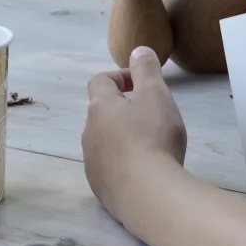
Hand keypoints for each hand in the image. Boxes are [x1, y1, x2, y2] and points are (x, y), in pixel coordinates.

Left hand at [83, 46, 186, 217]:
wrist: (147, 194)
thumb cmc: (153, 138)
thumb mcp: (156, 96)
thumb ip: (147, 70)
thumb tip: (138, 50)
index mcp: (100, 108)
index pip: (100, 81)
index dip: (121, 77)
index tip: (142, 83)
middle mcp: (88, 134)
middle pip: (101, 114)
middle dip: (123, 110)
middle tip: (152, 116)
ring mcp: (92, 164)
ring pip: (104, 143)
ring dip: (123, 139)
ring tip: (151, 146)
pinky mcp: (100, 189)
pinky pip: (110, 170)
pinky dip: (124, 165)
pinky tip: (145, 172)